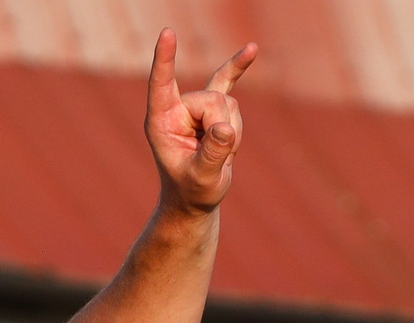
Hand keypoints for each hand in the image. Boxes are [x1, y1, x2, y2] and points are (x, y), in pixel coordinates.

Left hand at [144, 30, 255, 214]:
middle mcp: (176, 109)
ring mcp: (194, 106)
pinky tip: (253, 50)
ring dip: (233, 130)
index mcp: (161, 123)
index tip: (167, 33)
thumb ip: (213, 155)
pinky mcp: (212, 107)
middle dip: (223, 127)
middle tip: (217, 156)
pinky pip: (228, 81)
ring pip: (227, 101)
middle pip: (212, 99)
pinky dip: (240, 67)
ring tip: (220, 153)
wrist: (196, 198)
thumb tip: (224, 129)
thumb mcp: (203, 179)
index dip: (165, 60)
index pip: (161, 85)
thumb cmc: (193, 191)